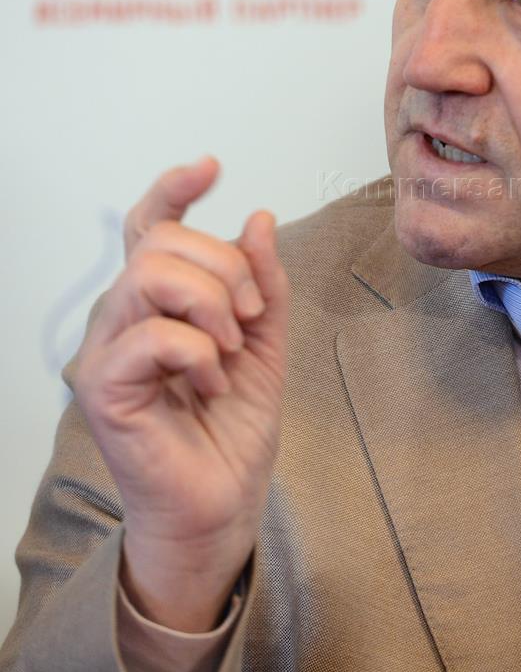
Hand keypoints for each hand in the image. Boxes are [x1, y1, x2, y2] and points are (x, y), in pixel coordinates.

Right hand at [70, 156, 288, 630]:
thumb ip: (261, 284)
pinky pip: (154, 335)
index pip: (150, 228)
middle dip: (224, 266)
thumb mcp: (265, 344)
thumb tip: (256, 217)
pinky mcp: (104, 388)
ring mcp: (108, 351)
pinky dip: (200, 354)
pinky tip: (212, 385)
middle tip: (248, 319)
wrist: (222, 503)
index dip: (172, 189)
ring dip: (212, 305)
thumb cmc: (231, 430)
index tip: (209, 168)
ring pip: (151, 274)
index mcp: (160, 304)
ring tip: (230, 351)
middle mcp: (125, 319)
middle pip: (162, 242)